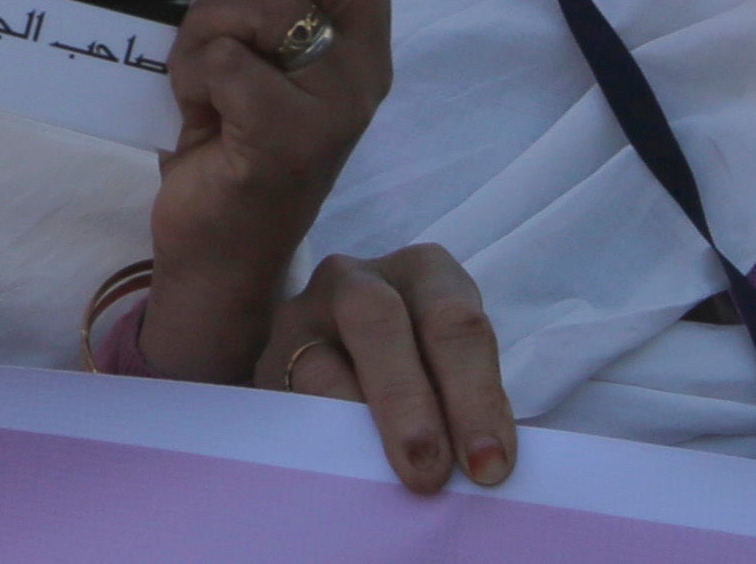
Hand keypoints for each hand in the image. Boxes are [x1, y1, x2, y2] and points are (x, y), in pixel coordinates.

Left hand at [139, 0, 397, 384]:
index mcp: (358, 31)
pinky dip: (192, 76)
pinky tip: (197, 114)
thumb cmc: (226, 132)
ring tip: (202, 77)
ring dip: (204, 26)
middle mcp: (365, 65)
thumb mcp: (246, 39)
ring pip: (266, 3)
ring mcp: (337, 107)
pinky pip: (228, 62)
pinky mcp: (293, 143)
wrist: (216, 243)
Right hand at [263, 244, 514, 495]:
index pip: (453, 323)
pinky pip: (285, 403)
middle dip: (407, 403)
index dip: (474, 396)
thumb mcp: (461, 373)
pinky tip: (341, 475)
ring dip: (355, 429)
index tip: (488, 467)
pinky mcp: (266, 365)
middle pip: (377, 322)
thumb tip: (487, 465)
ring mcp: (302, 316)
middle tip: (429, 474)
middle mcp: (357, 280)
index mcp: (425, 274)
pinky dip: (316, 443)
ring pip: (319, 365)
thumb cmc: (433, 381)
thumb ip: (476, 407)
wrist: (361, 374)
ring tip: (381, 481)